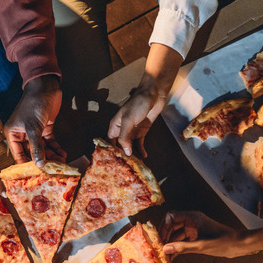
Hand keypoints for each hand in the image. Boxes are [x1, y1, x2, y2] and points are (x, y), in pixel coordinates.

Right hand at [4, 75, 65, 165]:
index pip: (19, 155)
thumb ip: (36, 148)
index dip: (28, 165)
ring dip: (51, 156)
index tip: (38, 176)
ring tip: (61, 164)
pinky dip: (56, 148)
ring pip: (42, 149)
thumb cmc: (34, 105)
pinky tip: (63, 154)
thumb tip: (39, 165)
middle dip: (43, 161)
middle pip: (32, 153)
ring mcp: (34, 132)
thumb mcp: (34, 128)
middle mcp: (22, 135)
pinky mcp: (44, 128)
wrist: (45, 86)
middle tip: (53, 171)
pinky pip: (49, 142)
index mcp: (13, 134)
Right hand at [108, 43, 182, 157]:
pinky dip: (141, 150)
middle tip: (123, 168)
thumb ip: (124, 136)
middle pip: (119, 146)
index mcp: (114, 126)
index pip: (109, 142)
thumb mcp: (128, 120)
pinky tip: (144, 157)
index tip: (111, 164)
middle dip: (121, 156)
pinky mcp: (142, 132)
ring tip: (134, 166)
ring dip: (132, 155)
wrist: (153, 94)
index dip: (109, 152)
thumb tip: (125, 152)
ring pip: (129, 147)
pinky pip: (140, 144)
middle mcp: (121, 130)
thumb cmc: (138, 104)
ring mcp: (132, 131)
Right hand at [159, 211, 238, 256]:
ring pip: (175, 235)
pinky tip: (171, 257)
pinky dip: (176, 248)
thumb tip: (165, 249)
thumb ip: (182, 247)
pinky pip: (182, 241)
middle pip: (171, 226)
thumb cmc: (224, 242)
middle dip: (164, 236)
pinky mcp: (195, 237)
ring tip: (163, 255)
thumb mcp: (202, 246)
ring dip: (169, 244)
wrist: (239, 245)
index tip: (159, 239)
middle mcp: (191, 221)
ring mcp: (193, 229)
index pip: (171, 216)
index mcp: (193, 217)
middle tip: (158, 248)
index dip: (163, 227)